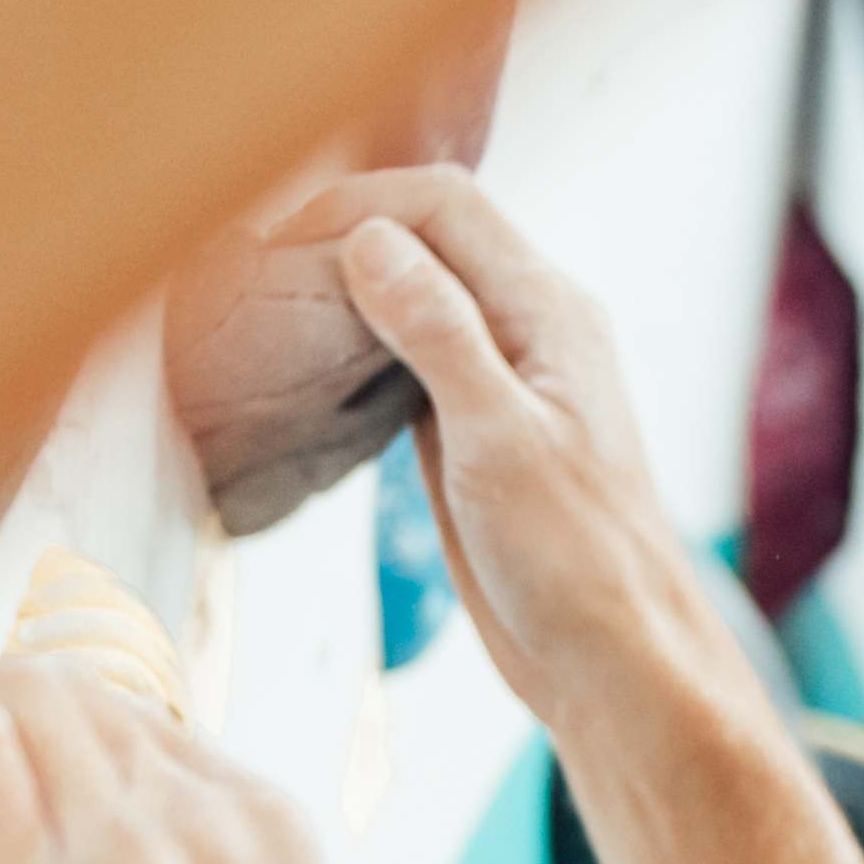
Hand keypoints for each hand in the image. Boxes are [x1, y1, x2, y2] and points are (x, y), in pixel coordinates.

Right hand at [295, 170, 742, 754]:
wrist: (613, 661)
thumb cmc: (578, 561)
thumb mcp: (499, 441)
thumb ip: (438, 333)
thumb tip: (370, 239)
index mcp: (549, 312)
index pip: (444, 204)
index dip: (354, 203)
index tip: (272, 241)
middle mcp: (528, 328)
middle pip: (424, 237)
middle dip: (338, 235)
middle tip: (249, 272)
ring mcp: (500, 377)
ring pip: (411, 296)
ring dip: (340, 291)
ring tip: (261, 309)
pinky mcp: (471, 428)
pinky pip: (406, 358)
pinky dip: (352, 349)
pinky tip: (303, 372)